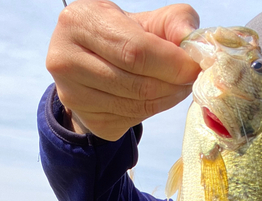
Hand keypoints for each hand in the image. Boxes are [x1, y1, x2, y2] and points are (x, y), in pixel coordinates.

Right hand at [46, 0, 199, 139]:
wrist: (92, 62)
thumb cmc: (123, 35)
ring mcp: (72, 95)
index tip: (195, 67)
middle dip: (172, 84)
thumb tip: (196, 44)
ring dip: (166, 99)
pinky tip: (156, 98)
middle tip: (190, 80)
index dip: (171, 63)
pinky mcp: (87, 120)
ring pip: (135, 105)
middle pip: (135, 83)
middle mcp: (65, 60)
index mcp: (79, 22)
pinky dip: (151, 111)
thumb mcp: (146, 20)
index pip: (134, 51)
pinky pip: (130, 120)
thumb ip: (174, 23)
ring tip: (177, 87)